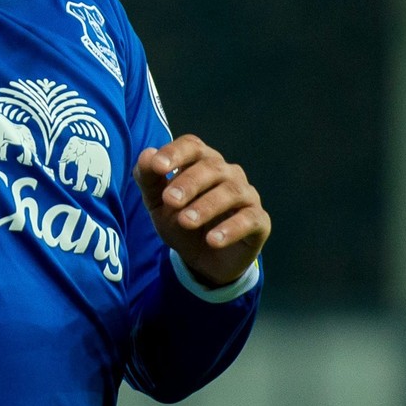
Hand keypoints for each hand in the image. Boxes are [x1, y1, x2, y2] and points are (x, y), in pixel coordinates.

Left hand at [134, 135, 269, 288]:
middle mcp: (227, 173)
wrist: (203, 260)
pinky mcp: (259, 221)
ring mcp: (246, 195)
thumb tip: (146, 155)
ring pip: (231, 192)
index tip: (158, 167)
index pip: (192, 146)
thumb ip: (149, 179)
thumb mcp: (158, 204)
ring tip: (186, 221)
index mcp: (202, 161)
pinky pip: (250, 219)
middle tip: (170, 200)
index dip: (175, 153)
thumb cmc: (181, 222)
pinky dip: (231, 229)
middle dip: (189, 183)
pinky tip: (212, 240)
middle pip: (211, 167)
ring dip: (207, 206)